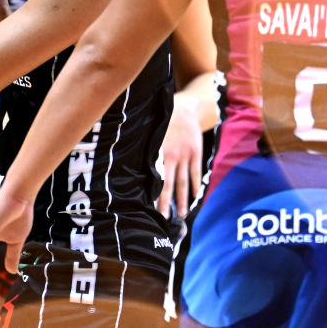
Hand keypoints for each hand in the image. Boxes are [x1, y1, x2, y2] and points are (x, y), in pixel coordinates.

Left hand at [157, 95, 204, 218]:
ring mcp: (186, 156)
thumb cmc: (164, 123)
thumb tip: (130, 167)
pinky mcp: (196, 153)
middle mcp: (173, 156)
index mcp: (160, 153)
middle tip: (164, 219)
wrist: (185, 108)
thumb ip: (147, 152)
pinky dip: (196, 186)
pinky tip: (195, 197)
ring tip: (181, 214)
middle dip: (166, 203)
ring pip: (184, 182)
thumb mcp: (152, 135)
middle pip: (170, 184)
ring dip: (182, 199)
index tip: (149, 209)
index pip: (156, 178)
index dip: (153, 194)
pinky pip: (196, 173)